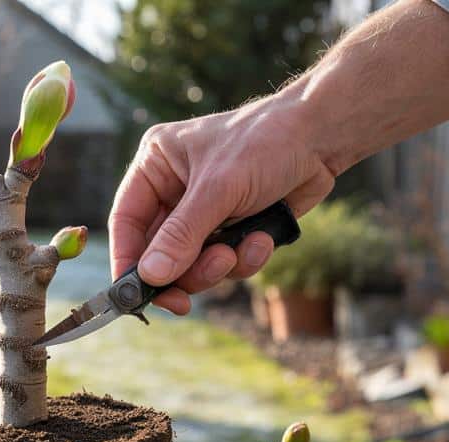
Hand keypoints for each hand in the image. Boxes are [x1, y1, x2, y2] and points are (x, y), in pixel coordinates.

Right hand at [109, 97, 335, 314]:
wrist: (322, 138)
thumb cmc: (266, 142)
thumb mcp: (218, 189)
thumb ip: (182, 236)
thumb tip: (149, 277)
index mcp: (156, 166)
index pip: (126, 222)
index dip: (128, 261)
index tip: (136, 296)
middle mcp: (173, 190)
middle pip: (159, 252)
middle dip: (185, 270)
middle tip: (207, 278)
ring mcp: (203, 212)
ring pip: (192, 265)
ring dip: (219, 267)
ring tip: (242, 250)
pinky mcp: (232, 228)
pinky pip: (225, 263)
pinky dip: (245, 259)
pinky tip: (264, 240)